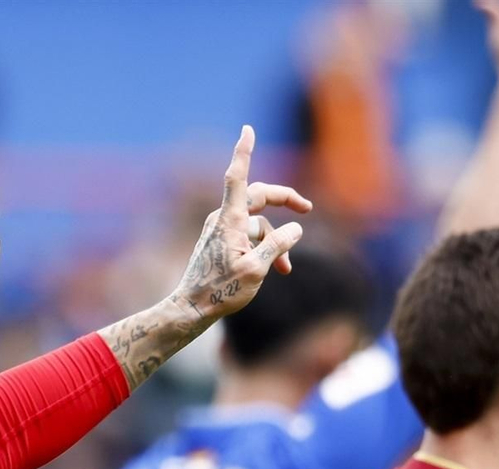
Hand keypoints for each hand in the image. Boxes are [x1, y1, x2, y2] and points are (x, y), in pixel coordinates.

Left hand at [170, 125, 310, 322]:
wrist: (191, 309)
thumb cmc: (221, 292)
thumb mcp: (257, 270)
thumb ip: (278, 245)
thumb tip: (296, 228)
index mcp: (229, 220)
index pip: (237, 177)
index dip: (243, 151)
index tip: (248, 129)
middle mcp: (223, 219)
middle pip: (258, 196)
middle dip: (283, 200)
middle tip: (307, 208)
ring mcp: (221, 229)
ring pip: (256, 223)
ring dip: (275, 240)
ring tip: (287, 269)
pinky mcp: (221, 242)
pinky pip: (248, 235)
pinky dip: (264, 247)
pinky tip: (277, 269)